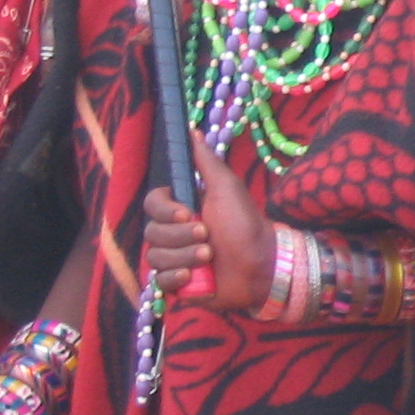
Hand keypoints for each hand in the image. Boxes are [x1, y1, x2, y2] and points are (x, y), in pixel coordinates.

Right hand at [143, 133, 272, 310]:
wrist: (263, 264)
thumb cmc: (246, 223)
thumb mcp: (227, 188)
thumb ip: (207, 161)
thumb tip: (193, 131)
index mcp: (183, 208)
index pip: (152, 204)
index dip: (164, 210)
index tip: (186, 212)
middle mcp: (175, 233)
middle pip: (151, 232)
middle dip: (181, 236)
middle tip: (208, 236)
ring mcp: (175, 258)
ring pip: (155, 257)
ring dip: (185, 256)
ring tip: (210, 257)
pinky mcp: (178, 284)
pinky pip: (160, 282)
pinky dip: (178, 278)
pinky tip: (197, 277)